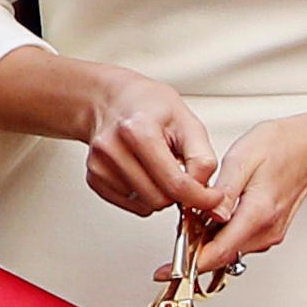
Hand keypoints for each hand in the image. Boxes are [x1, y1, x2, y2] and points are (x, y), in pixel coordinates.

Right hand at [75, 69, 226, 226]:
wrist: (113, 101)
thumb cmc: (150, 107)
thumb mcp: (188, 122)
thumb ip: (202, 159)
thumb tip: (206, 194)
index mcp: (138, 131)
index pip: (175, 183)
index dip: (200, 198)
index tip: (212, 198)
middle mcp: (112, 149)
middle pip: (159, 199)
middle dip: (178, 194)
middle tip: (182, 174)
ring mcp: (99, 165)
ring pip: (145, 205)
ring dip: (160, 195)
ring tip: (160, 169)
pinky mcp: (93, 177)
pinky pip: (130, 205)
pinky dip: (144, 197)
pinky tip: (144, 175)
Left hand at [175, 114, 306, 276]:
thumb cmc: (280, 148)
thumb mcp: (243, 159)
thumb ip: (224, 191)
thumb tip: (210, 215)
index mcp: (258, 213)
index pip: (219, 252)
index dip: (190, 265)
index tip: (168, 272)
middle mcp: (266, 230)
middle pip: (221, 256)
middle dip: (192, 253)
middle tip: (172, 239)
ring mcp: (269, 234)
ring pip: (228, 251)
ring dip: (205, 244)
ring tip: (191, 220)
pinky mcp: (268, 232)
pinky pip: (237, 242)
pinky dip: (219, 237)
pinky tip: (210, 219)